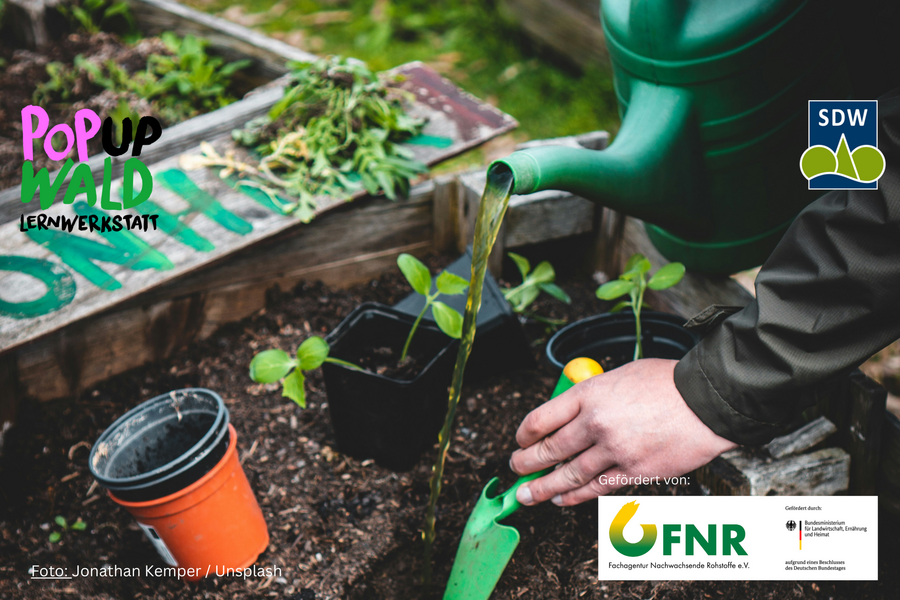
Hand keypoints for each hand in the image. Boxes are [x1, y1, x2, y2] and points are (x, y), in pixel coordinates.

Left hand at [509, 358, 736, 505]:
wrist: (707, 401)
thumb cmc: (667, 383)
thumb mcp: (619, 375)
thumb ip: (593, 395)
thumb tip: (571, 413)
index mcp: (589, 394)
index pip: (541, 419)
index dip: (524, 435)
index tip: (520, 442)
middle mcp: (596, 423)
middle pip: (549, 450)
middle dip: (525, 463)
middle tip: (515, 469)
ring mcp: (615, 450)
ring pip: (568, 475)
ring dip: (542, 488)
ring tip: (527, 494)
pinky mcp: (635, 472)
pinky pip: (597, 489)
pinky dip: (575, 497)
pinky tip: (562, 500)